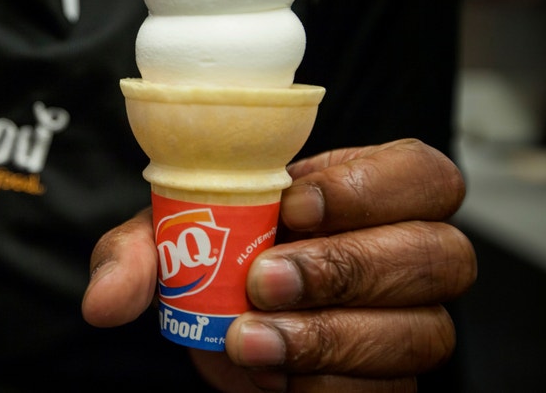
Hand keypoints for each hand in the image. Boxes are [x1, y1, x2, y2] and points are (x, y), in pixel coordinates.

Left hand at [82, 139, 475, 391]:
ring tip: (252, 340)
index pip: (423, 174)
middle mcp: (407, 256)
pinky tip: (275, 381)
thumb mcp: (173, 237)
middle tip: (264, 280)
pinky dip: (328, 386)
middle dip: (349, 267)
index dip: (370, 187)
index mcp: (368, 194)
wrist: (222, 325)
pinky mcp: (389, 382)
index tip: (293, 205)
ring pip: (423, 333)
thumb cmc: (216, 257)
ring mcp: (407, 325)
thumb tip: (105, 301)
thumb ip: (140, 253)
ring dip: (332, 338)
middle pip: (441, 255)